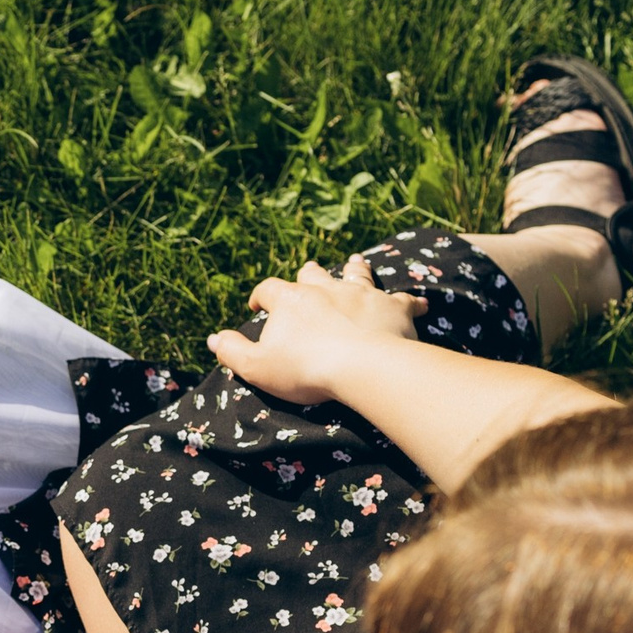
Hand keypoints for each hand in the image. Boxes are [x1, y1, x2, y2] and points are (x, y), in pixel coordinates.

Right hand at [207, 256, 428, 405]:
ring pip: (356, 274)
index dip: (261, 297)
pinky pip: (404, 300)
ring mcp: (361, 294)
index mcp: (290, 300)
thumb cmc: (306, 370)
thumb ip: (232, 352)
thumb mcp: (258, 367)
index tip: (257, 306)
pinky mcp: (393, 307)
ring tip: (355, 263)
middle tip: (306, 274)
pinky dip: (410, 302)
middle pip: (312, 274)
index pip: (269, 290)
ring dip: (354, 269)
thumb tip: (212, 339)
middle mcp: (324, 288)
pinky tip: (419, 304)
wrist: (361, 368)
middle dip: (307, 274)